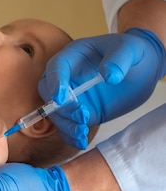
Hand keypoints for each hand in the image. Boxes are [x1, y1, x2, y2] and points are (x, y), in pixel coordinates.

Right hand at [38, 28, 165, 148]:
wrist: (143, 68)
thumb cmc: (132, 52)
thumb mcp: (129, 49)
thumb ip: (119, 60)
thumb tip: (108, 76)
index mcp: (72, 56)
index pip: (56, 68)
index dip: (55, 83)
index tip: (61, 98)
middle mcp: (67, 76)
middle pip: (48, 92)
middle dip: (60, 107)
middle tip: (82, 116)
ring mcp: (72, 96)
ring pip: (56, 112)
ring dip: (65, 125)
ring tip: (82, 133)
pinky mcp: (80, 111)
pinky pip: (68, 125)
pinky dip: (71, 135)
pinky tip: (81, 141)